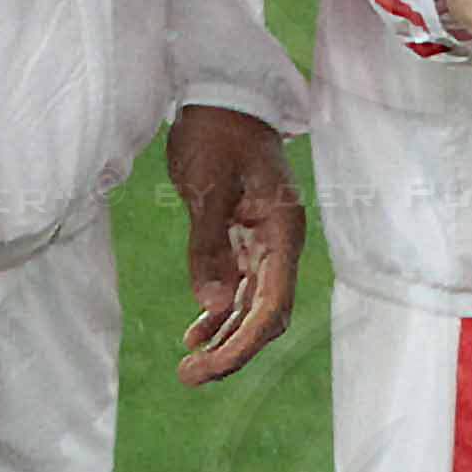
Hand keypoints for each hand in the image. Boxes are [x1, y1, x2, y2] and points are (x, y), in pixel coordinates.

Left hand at [162, 105, 303, 386]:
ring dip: (224, 338)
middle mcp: (281, 242)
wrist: (219, 93)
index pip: (272, 304)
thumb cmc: (216, 132)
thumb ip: (209, 246)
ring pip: (251, 306)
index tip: (209, 367)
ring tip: (188, 370)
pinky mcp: (244, 237)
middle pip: (265, 314)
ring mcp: (264, 242)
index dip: (243, 343)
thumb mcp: (206, 187)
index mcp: (282, 230)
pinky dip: (218, 312)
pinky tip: (195, 334)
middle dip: (232, 350)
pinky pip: (237, 287)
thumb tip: (215, 307)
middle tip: (188, 378)